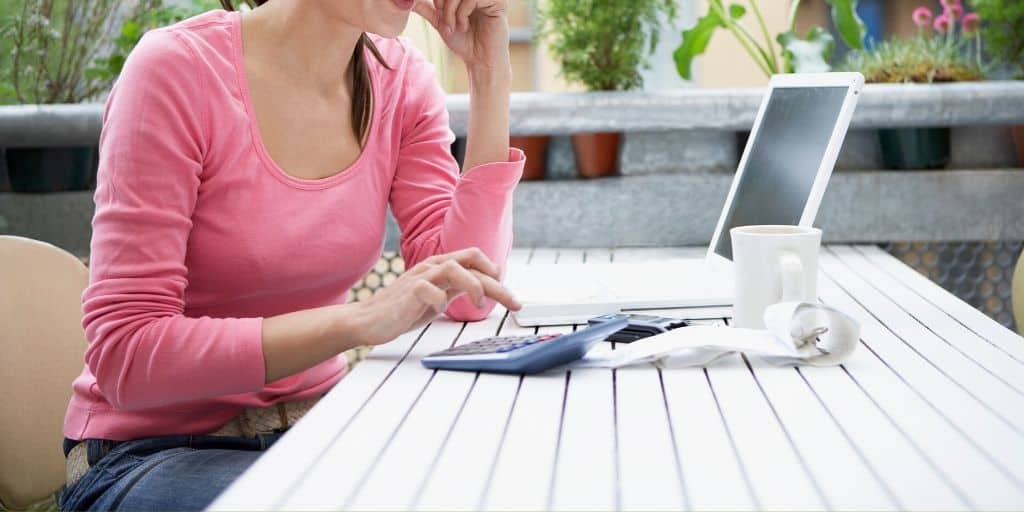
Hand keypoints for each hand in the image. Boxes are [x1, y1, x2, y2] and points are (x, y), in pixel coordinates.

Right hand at [352, 247, 520, 343]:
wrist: (369, 320)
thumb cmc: (404, 309)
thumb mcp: (439, 296)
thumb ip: (457, 288)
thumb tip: (483, 287)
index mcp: (442, 266)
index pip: (475, 258)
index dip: (495, 272)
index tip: (508, 294)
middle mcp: (433, 267)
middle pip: (472, 262)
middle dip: (498, 284)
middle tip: (515, 303)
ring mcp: (420, 277)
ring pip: (454, 267)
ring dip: (473, 285)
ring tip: (479, 304)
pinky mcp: (407, 291)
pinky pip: (428, 290)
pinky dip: (439, 301)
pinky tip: (440, 310)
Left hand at [413, 0, 510, 74]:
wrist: (480, 60)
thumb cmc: (464, 42)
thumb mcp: (441, 21)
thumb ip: (427, 8)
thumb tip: (404, 0)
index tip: (438, 13)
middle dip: (443, 3)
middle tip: (444, 22)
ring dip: (451, 10)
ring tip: (453, 27)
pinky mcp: (498, 2)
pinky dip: (462, 13)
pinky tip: (464, 27)